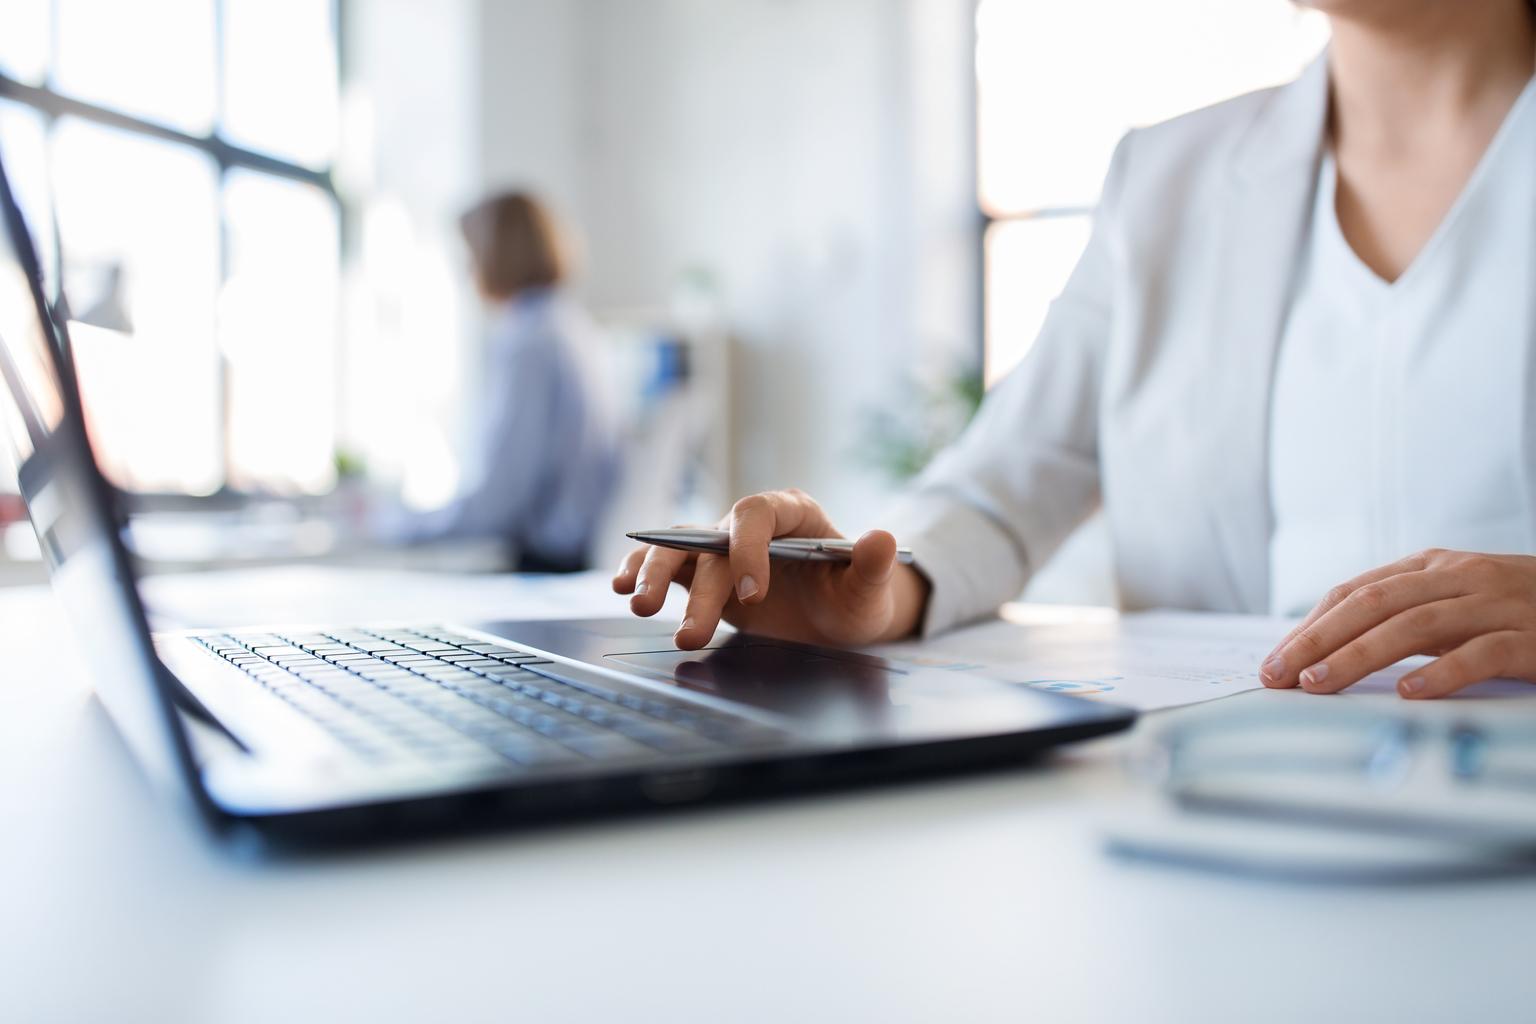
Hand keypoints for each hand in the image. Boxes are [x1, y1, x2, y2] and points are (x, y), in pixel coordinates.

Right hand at [611, 488, 929, 649]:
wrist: (838, 621)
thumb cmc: (855, 598)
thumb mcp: (870, 589)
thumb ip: (872, 565)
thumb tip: (882, 538)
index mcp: (791, 513)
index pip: (756, 515)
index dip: (747, 548)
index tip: (752, 594)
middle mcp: (750, 526)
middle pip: (711, 540)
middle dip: (698, 585)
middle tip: (693, 631)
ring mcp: (722, 549)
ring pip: (678, 548)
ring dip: (655, 575)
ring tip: (639, 607)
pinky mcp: (703, 575)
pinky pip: (666, 566)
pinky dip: (640, 572)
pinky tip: (622, 589)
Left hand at [1260, 549, 1535, 698]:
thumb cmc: (1519, 615)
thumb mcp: (1455, 608)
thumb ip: (1403, 620)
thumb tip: (1327, 653)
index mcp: (1433, 568)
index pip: (1355, 591)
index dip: (1310, 626)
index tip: (1274, 662)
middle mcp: (1460, 578)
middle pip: (1372, 603)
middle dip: (1317, 640)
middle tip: (1279, 675)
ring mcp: (1499, 604)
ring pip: (1414, 624)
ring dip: (1359, 655)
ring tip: (1320, 684)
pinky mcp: (1534, 637)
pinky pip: (1482, 653)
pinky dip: (1442, 672)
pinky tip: (1408, 694)